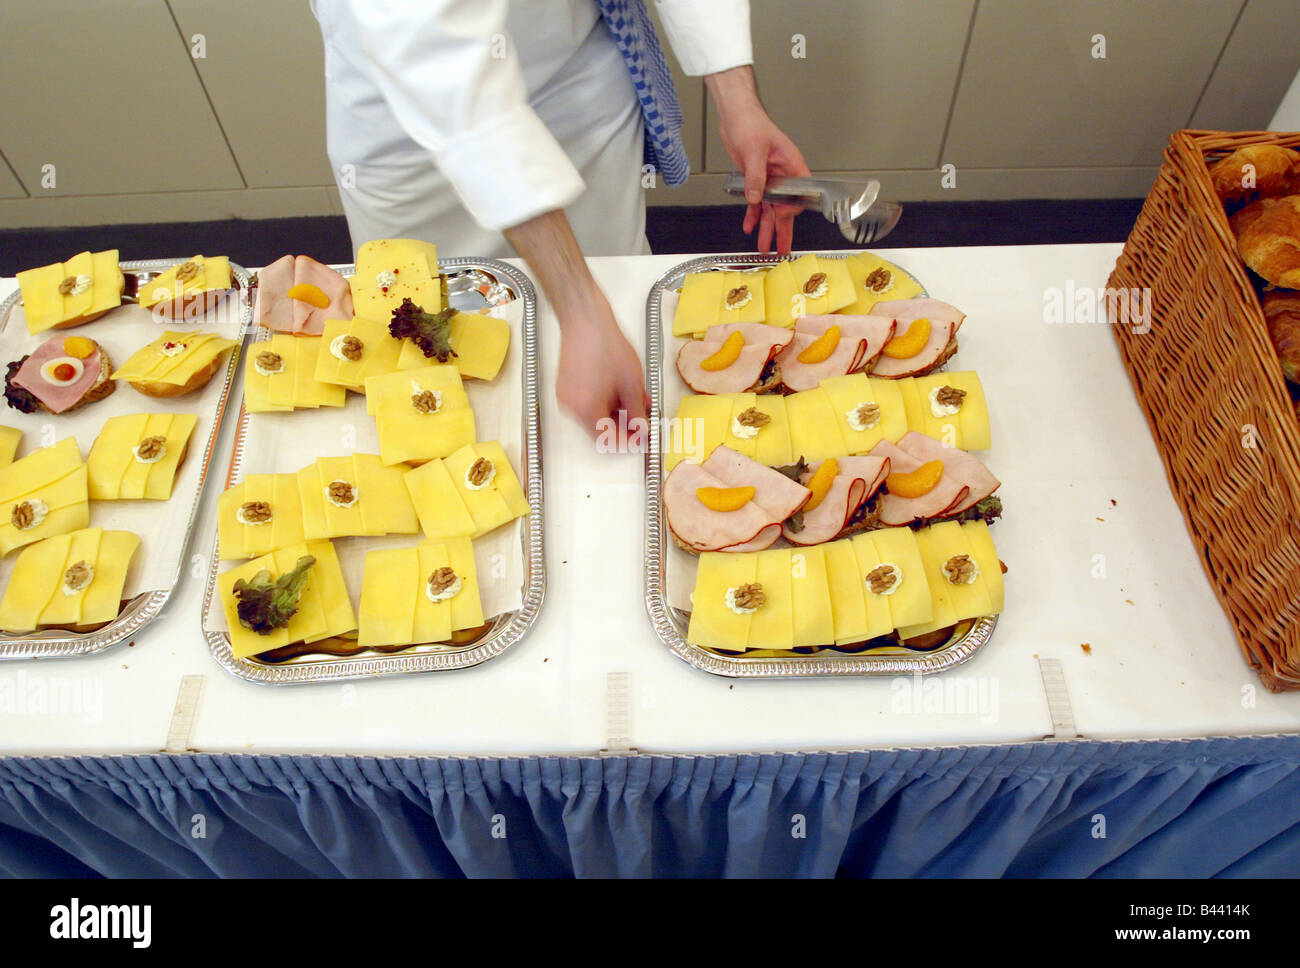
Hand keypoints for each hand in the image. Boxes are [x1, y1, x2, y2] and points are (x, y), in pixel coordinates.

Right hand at [554, 293, 648, 445]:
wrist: (585, 319)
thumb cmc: (605, 344)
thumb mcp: (631, 383)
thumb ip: (637, 413)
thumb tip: (642, 429)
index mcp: (587, 410)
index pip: (609, 440)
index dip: (629, 441)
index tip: (642, 438)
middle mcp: (572, 408)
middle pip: (600, 430)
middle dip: (624, 426)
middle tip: (643, 420)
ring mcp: (566, 397)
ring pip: (594, 416)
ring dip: (616, 413)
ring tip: (636, 401)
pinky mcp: (565, 387)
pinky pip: (586, 403)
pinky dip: (604, 402)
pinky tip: (620, 392)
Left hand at [706, 66, 810, 255]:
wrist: (736, 116)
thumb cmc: (752, 124)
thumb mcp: (754, 150)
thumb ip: (756, 176)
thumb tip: (756, 198)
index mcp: (792, 165)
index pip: (799, 194)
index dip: (792, 209)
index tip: (782, 217)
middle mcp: (783, 176)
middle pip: (786, 209)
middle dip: (783, 230)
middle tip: (783, 251)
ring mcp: (770, 180)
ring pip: (771, 210)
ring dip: (766, 229)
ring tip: (764, 248)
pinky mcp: (756, 181)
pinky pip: (757, 203)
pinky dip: (753, 216)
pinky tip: (749, 227)